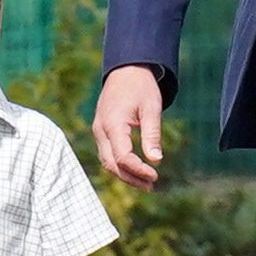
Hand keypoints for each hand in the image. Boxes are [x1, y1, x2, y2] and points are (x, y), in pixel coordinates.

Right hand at [91, 64, 164, 188]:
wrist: (126, 70)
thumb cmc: (141, 87)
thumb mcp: (151, 108)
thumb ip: (152, 134)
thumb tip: (156, 160)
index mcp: (113, 123)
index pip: (123, 156)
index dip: (138, 169)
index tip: (155, 175)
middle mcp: (101, 129)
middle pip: (111, 164)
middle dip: (130, 178)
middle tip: (151, 186)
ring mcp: (99, 130)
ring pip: (107, 161)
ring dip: (125, 174)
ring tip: (146, 183)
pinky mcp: (101, 131)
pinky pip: (107, 154)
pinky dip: (120, 165)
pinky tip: (136, 170)